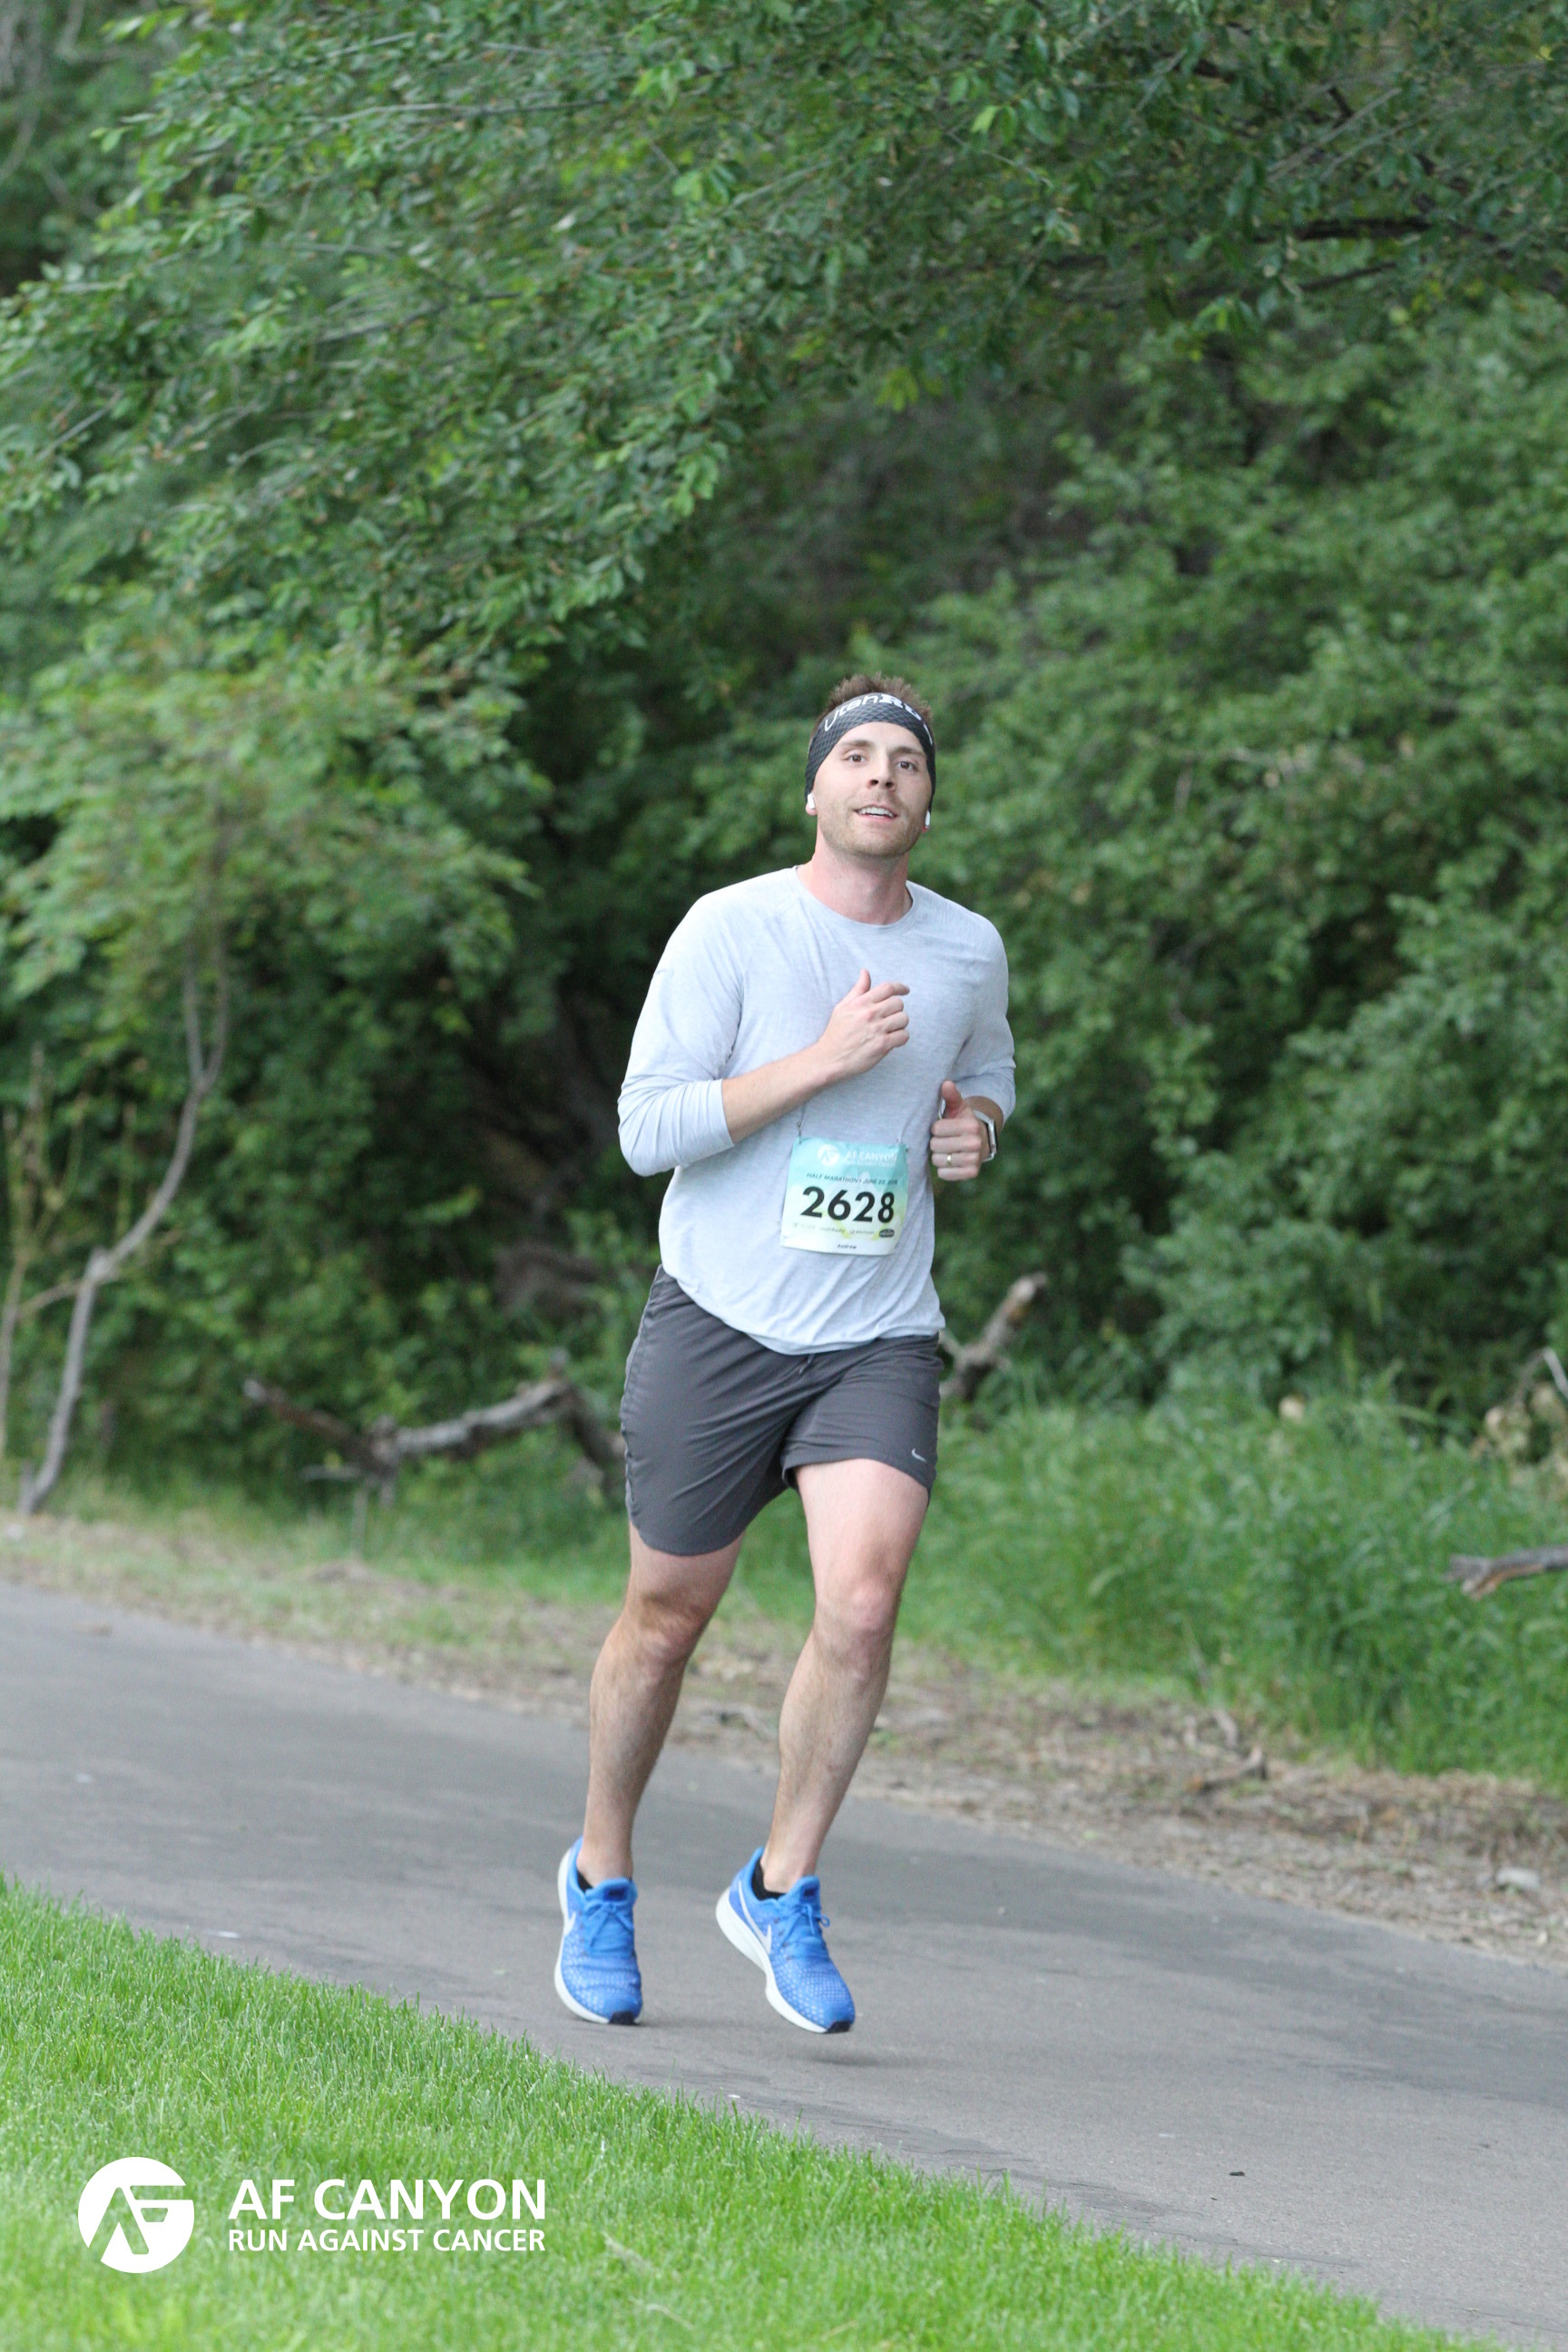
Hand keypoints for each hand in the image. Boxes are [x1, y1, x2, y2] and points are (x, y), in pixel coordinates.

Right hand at [814, 968, 909, 1083]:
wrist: (830, 1058)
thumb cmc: (836, 1033)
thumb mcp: (842, 1007)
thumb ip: (858, 990)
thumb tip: (865, 972)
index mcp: (861, 1003)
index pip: (888, 988)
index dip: (900, 987)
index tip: (906, 991)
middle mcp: (870, 1014)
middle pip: (898, 1003)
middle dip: (897, 1009)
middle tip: (890, 1017)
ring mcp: (877, 1030)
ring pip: (903, 1019)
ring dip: (900, 1024)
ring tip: (890, 1029)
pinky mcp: (882, 1045)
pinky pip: (904, 1036)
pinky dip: (901, 1038)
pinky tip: (892, 1040)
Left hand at [929, 1080, 988, 1181]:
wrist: (980, 1141)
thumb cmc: (963, 1123)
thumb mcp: (958, 1107)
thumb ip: (951, 1096)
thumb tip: (946, 1083)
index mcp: (971, 1125)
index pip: (936, 1129)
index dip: (936, 1128)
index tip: (942, 1128)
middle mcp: (975, 1143)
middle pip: (935, 1145)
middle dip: (935, 1142)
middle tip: (944, 1140)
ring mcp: (974, 1159)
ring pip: (938, 1160)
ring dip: (938, 1156)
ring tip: (947, 1150)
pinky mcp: (971, 1173)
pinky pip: (944, 1174)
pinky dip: (943, 1169)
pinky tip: (950, 1161)